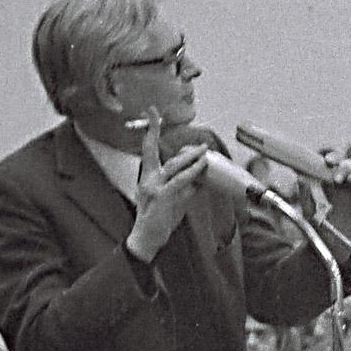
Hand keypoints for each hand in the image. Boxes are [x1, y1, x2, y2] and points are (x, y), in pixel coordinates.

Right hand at [126, 106, 207, 262]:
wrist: (146, 238)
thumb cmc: (156, 218)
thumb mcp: (167, 198)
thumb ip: (181, 187)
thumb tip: (197, 181)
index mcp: (147, 176)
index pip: (148, 148)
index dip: (151, 129)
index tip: (153, 112)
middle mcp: (149, 179)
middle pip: (158, 152)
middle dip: (171, 140)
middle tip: (192, 135)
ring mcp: (155, 188)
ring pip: (174, 167)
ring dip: (191, 159)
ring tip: (204, 152)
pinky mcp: (163, 198)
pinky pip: (181, 183)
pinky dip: (193, 176)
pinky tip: (202, 171)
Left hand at [297, 152, 350, 261]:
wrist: (332, 246)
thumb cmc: (318, 228)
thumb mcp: (308, 211)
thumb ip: (305, 195)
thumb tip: (300, 177)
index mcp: (329, 183)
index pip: (333, 165)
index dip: (332, 159)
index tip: (327, 161)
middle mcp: (344, 185)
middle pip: (348, 165)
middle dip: (343, 167)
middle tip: (336, 179)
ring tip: (350, 181)